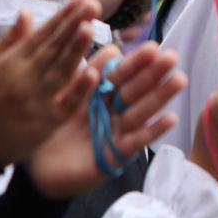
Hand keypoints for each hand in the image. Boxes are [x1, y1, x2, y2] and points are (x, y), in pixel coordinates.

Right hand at [0, 0, 101, 164]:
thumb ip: (9, 40)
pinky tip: (93, 73)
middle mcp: (25, 78)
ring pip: (60, 71)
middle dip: (74, 25)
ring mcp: (37, 100)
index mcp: (11, 62)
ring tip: (90, 28)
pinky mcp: (47, 123)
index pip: (42, 35)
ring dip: (76, 49)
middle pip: (53, 48)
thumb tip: (26, 11)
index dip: (62, 17)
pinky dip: (79, 90)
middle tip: (93, 4)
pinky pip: (66, 104)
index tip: (81, 0)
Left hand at [23, 44, 182, 199]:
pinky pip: (136, 141)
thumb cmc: (50, 131)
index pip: (120, 74)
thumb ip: (80, 75)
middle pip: (135, 89)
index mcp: (99, 94)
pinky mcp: (116, 155)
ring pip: (141, 111)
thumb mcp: (62, 98)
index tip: (152, 47)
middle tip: (172, 57)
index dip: (134, 62)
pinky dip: (153, 130)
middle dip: (154, 73)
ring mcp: (117, 132)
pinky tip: (171, 118)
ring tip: (179, 80)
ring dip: (161, 96)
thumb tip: (109, 48)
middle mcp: (113, 110)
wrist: (38, 170)